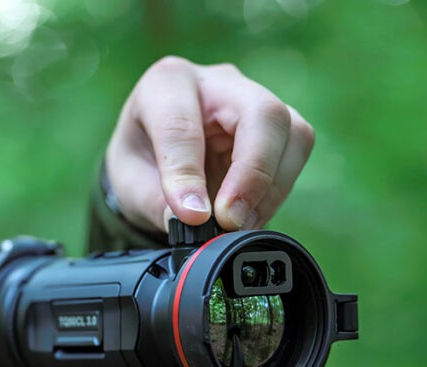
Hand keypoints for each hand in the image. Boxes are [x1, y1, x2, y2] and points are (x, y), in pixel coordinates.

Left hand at [105, 56, 314, 232]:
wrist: (154, 159)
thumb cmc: (140, 162)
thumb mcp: (130, 184)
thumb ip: (158, 203)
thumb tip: (197, 220)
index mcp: (166, 84)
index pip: (183, 125)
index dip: (189, 175)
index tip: (192, 217)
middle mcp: (215, 82)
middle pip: (262, 112)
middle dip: (252, 174)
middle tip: (230, 221)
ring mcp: (253, 98)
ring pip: (292, 131)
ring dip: (270, 187)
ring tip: (238, 225)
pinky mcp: (278, 125)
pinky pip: (296, 152)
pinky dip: (276, 192)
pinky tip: (249, 215)